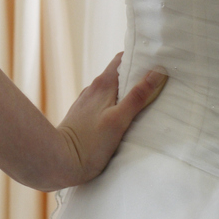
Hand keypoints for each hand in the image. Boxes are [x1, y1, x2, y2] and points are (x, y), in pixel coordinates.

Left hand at [46, 53, 165, 190]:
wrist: (60, 161)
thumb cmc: (90, 143)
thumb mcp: (119, 119)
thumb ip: (137, 96)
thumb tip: (157, 71)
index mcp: (102, 84)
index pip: (122, 59)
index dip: (138, 58)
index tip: (156, 61)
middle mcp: (93, 89)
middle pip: (118, 74)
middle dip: (136, 76)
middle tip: (158, 81)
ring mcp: (86, 102)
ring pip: (111, 90)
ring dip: (126, 91)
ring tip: (145, 98)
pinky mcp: (83, 116)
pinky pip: (104, 102)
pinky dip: (116, 103)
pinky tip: (123, 115)